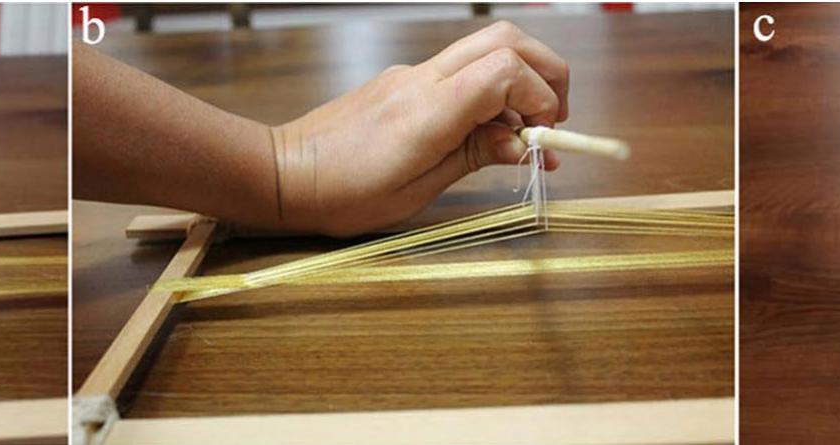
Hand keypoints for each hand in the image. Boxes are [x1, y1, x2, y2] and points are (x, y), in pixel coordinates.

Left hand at [272, 21, 568, 235]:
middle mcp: (424, 79)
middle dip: (546, 72)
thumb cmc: (343, 193)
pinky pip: (460, 72)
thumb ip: (474, 157)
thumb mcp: (418, 190)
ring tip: (524, 134)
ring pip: (485, 49)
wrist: (286, 173)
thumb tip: (520, 144)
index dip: (540, 96)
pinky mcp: (404, 82)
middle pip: (506, 39)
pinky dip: (490, 92)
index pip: (505, 69)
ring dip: (520, 80)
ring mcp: (412, 75)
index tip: (545, 136)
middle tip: (554, 120)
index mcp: (430, 110)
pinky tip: (488, 134)